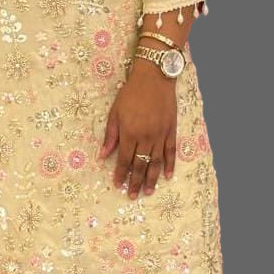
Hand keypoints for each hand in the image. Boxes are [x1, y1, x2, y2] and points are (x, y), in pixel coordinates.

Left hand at [97, 59, 177, 197]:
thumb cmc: (130, 93)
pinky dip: (169, 165)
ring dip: (152, 179)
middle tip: (133, 196)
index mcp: (130, 133)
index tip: (117, 185)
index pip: (124, 159)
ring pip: (156, 162)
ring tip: (148, 192)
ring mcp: (160, 135)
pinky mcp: (171, 131)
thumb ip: (110, 135)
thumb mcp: (115, 112)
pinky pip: (171, 152)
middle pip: (140, 164)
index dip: (120, 173)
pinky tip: (167, 176)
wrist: (154, 78)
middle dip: (136, 182)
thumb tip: (102, 155)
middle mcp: (146, 137)